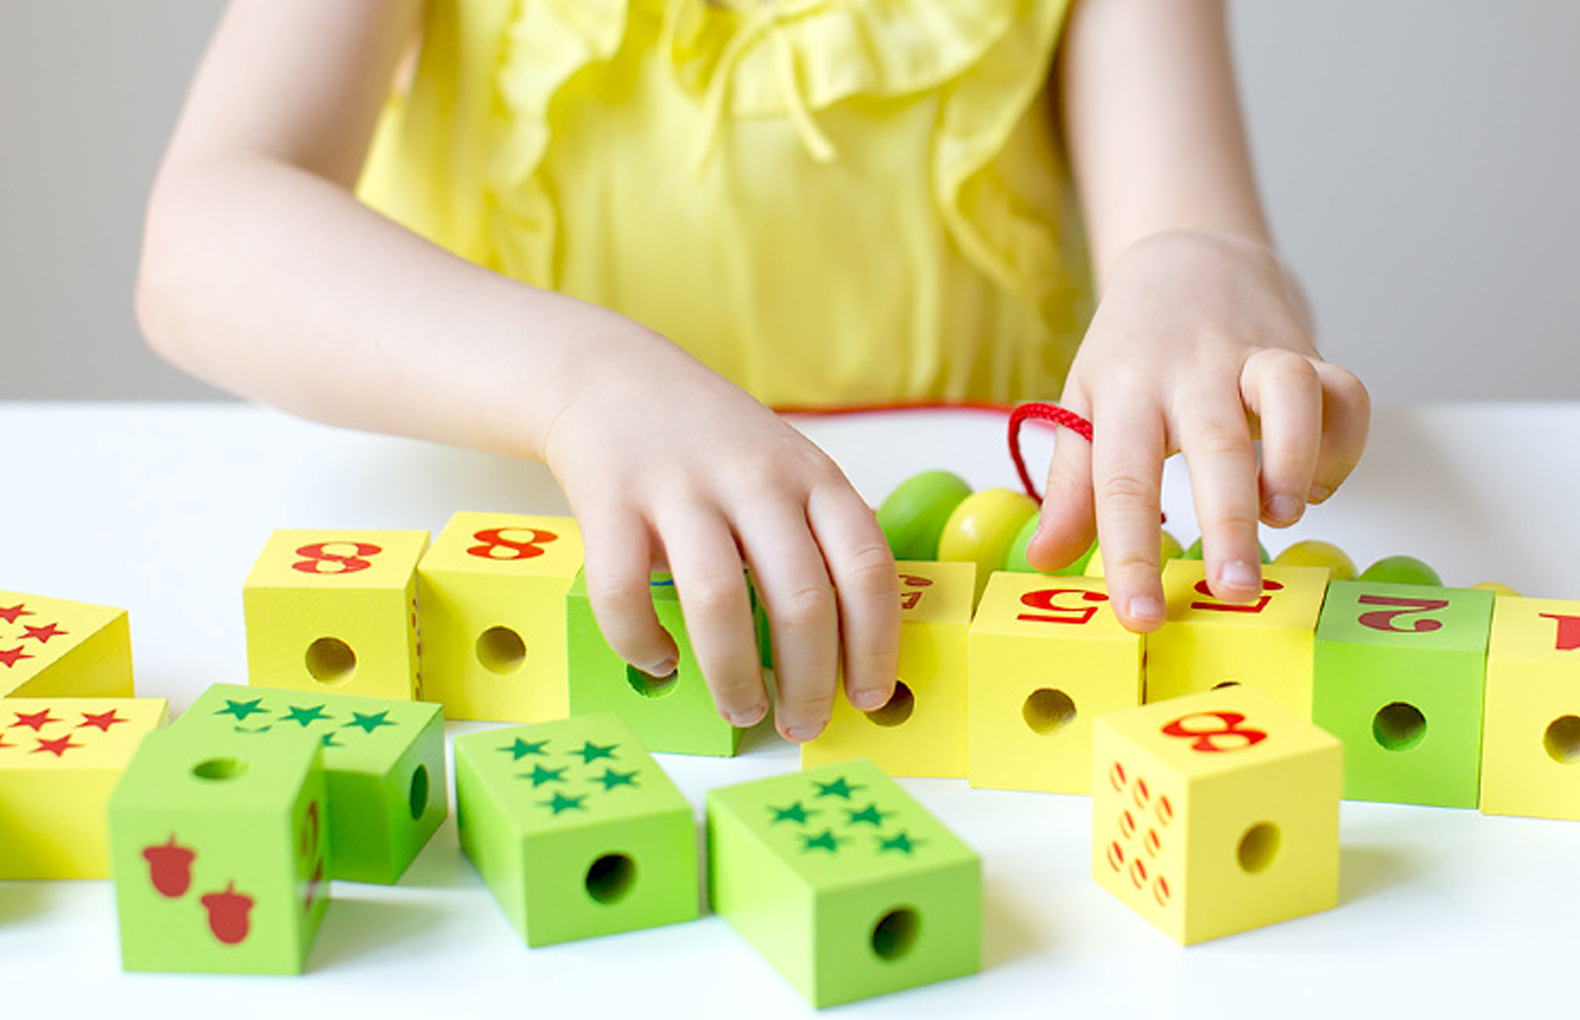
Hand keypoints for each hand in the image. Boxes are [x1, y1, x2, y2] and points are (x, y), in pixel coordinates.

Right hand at [541, 323, 899, 740]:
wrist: (614, 380)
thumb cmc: (715, 445)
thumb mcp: (790, 467)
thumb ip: (822, 536)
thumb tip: (857, 642)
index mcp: (813, 475)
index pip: (867, 566)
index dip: (875, 643)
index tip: (868, 697)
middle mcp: (755, 479)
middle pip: (802, 598)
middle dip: (808, 681)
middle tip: (804, 725)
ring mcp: (681, 488)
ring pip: (720, 601)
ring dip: (734, 674)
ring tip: (742, 708)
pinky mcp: (611, 501)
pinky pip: (624, 592)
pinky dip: (642, 643)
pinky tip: (659, 661)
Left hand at [1026, 230, 1369, 629]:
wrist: (1186, 261)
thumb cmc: (1132, 353)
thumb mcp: (1083, 408)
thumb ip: (1072, 486)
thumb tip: (1045, 559)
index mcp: (1123, 392)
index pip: (1120, 479)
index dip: (1129, 552)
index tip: (1138, 617)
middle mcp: (1189, 371)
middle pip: (1213, 443)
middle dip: (1228, 523)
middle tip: (1234, 589)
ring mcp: (1253, 355)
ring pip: (1290, 396)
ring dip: (1295, 463)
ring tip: (1284, 516)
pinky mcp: (1307, 351)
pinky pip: (1343, 391)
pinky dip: (1342, 444)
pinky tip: (1318, 484)